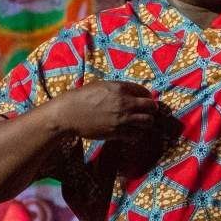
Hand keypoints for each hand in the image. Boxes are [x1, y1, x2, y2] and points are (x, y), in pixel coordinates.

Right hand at [56, 80, 170, 140]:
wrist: (69, 113)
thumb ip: (119, 88)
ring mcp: (122, 119)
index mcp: (120, 88)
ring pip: (147, 122)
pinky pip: (136, 135)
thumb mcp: (102, 85)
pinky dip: (137, 134)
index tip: (146, 101)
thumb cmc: (83, 97)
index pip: (145, 92)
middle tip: (149, 113)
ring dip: (146, 123)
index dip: (148, 97)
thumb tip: (132, 93)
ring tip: (141, 123)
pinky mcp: (117, 132)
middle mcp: (124, 103)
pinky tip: (132, 132)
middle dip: (152, 110)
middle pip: (150, 108)